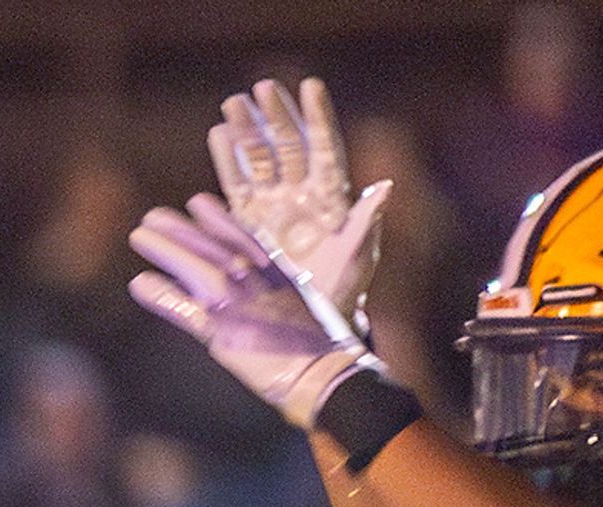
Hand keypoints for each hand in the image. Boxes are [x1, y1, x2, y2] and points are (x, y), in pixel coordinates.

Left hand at [129, 196, 367, 430]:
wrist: (323, 370)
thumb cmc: (321, 341)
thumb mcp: (307, 297)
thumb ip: (281, 282)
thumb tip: (269, 276)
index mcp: (275, 268)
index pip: (241, 234)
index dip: (217, 218)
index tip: (198, 203)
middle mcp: (253, 279)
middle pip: (210, 245)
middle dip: (179, 228)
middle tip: (153, 217)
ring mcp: (235, 303)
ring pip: (192, 267)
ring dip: (164, 249)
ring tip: (140, 236)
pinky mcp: (220, 332)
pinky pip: (183, 309)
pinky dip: (160, 294)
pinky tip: (140, 283)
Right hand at [210, 78, 388, 321]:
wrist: (313, 323)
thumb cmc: (343, 291)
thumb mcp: (358, 258)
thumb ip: (366, 222)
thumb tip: (384, 187)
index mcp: (330, 197)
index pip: (324, 147)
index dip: (318, 116)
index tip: (310, 86)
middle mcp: (300, 194)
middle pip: (287, 145)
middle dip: (275, 115)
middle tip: (261, 88)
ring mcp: (274, 207)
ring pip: (260, 159)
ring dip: (247, 131)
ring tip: (232, 104)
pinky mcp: (249, 225)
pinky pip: (237, 187)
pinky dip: (227, 162)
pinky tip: (218, 135)